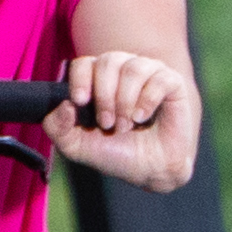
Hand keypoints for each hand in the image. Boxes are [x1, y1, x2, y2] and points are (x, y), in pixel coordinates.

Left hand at [55, 44, 188, 151]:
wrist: (149, 170)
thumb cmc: (115, 152)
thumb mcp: (76, 146)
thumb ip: (57, 128)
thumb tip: (64, 105)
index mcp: (99, 78)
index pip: (84, 63)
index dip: (80, 79)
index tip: (80, 102)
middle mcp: (124, 69)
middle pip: (108, 61)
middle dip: (105, 95)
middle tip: (107, 123)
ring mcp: (150, 73)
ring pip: (133, 68)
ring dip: (125, 101)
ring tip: (125, 125)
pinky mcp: (173, 83)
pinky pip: (160, 78)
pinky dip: (147, 99)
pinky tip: (142, 117)